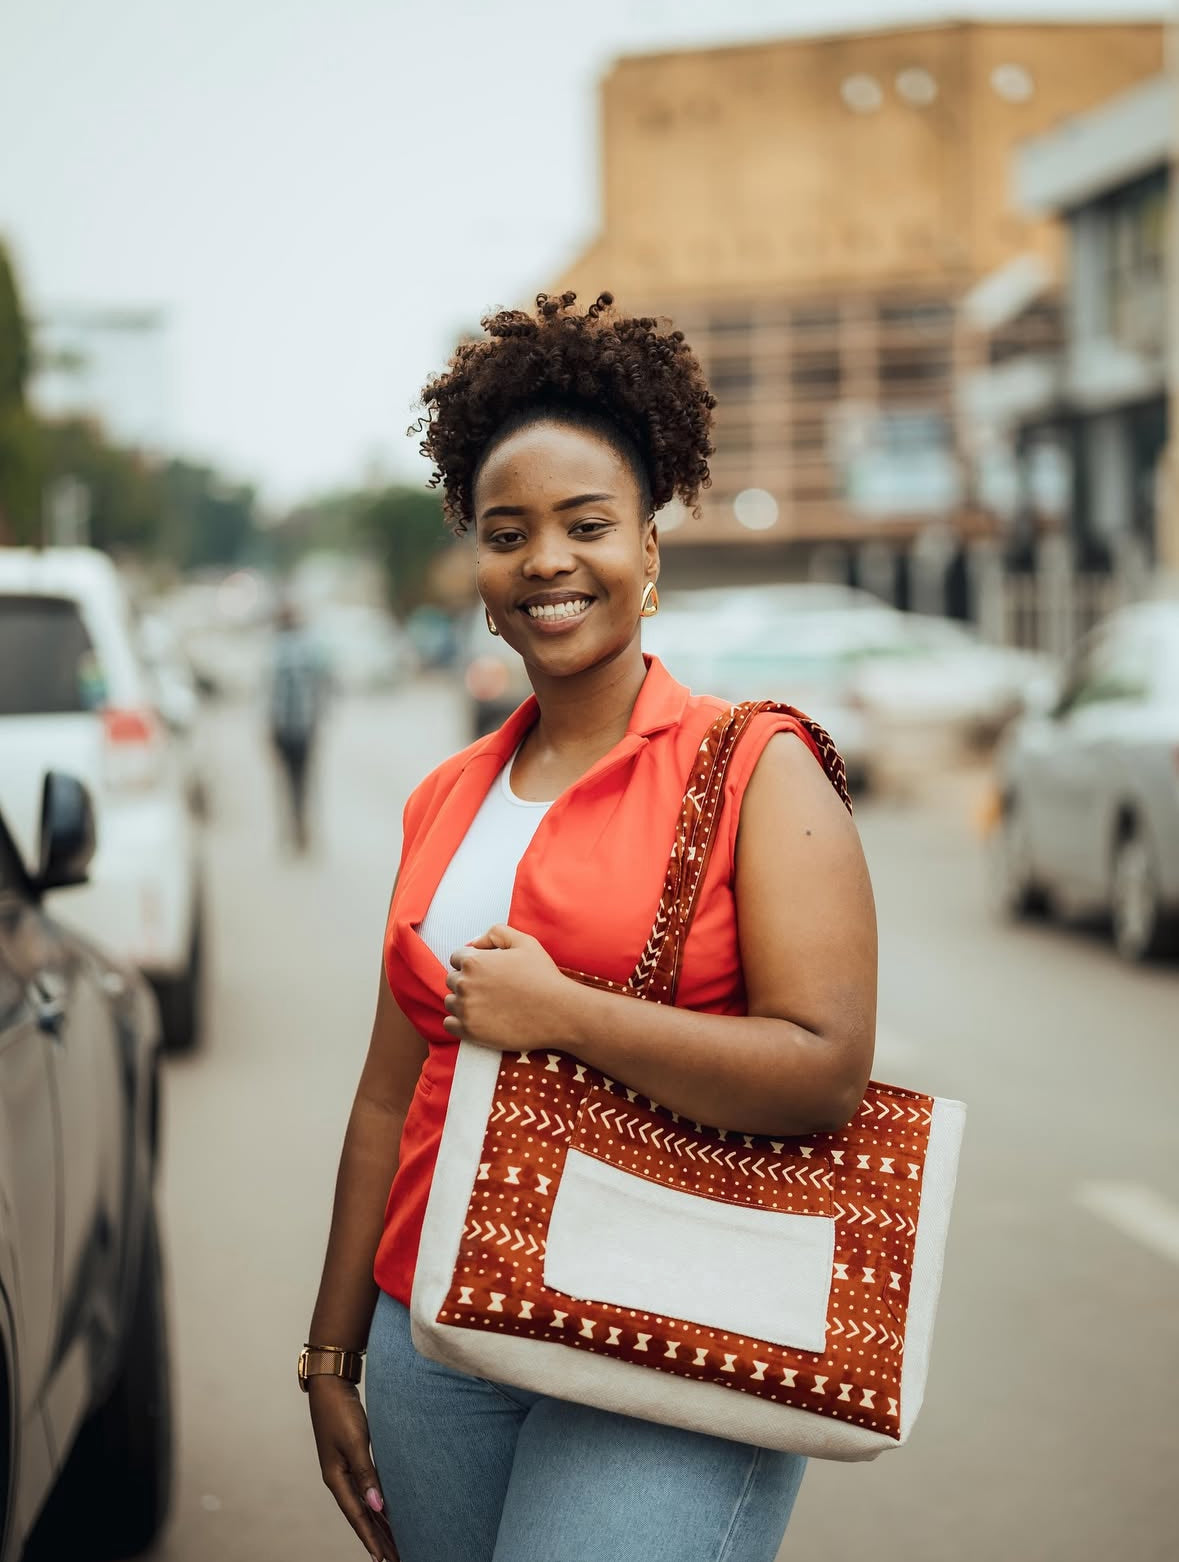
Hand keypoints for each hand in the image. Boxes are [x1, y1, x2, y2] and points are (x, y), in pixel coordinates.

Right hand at [308, 1376, 398, 1561]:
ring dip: (379, 1523)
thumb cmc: (341, 1410)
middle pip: (361, 1515)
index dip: (372, 1538)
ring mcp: (344, 1468)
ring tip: (394, 1542)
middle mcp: (339, 1478)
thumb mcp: (354, 1441)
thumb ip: (366, 1473)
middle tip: (395, 1558)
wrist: (331, 1384)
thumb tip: (376, 1505)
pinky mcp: (352, 1458)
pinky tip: (386, 1510)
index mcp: (336, 1478)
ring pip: (364, 1503)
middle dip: (378, 1538)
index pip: (357, 1516)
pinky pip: (366, 1488)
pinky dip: (376, 1502)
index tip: (384, 1559)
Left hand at [443, 924, 572, 1051]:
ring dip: (463, 1002)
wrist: (558, 1012)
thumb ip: (496, 933)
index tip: (487, 973)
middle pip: (452, 980)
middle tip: (490, 989)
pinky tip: (477, 1019)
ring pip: (451, 1002)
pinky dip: (458, 1022)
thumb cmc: (543, 976)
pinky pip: (449, 1024)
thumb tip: (474, 943)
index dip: (473, 963)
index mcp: (474, 961)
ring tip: (487, 1005)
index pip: (457, 958)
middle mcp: (465, 984)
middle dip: (467, 982)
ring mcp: (466, 1009)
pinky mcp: (470, 1031)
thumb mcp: (525, 942)